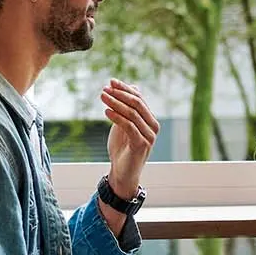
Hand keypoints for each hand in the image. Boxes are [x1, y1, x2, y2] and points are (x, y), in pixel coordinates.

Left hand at [100, 79, 158, 199]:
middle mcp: (152, 126)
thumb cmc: (122, 148)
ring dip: (115, 103)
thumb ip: (128, 108)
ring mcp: (149, 136)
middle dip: (120, 94)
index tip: (111, 81)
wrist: (123, 172)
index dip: (125, 88)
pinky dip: (117, 117)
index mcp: (150, 119)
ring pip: (132, 113)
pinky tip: (106, 112)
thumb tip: (133, 86)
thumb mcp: (124, 124)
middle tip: (105, 89)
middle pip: (137, 103)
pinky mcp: (141, 145)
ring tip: (102, 97)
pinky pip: (129, 127)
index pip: (139, 98)